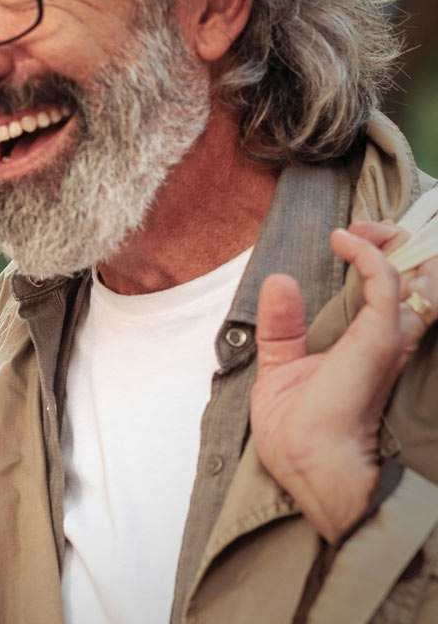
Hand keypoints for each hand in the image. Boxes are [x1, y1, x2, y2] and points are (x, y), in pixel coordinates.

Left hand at [250, 221, 437, 542]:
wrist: (306, 466)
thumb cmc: (296, 434)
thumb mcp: (281, 367)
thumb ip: (282, 325)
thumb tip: (280, 279)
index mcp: (368, 351)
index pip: (393, 297)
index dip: (378, 259)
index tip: (348, 237)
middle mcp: (386, 343)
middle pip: (412, 282)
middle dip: (393, 243)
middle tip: (368, 227)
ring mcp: (386, 341)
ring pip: (413, 279)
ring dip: (389, 243)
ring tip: (363, 229)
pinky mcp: (378, 341)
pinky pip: (387, 284)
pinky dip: (368, 255)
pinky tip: (344, 241)